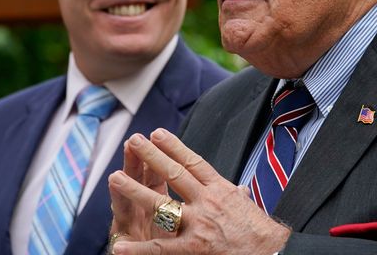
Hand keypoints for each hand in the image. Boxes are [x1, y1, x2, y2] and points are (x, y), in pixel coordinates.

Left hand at [108, 129, 290, 254]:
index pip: (194, 163)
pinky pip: (160, 248)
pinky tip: (119, 246)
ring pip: (161, 204)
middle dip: (152, 156)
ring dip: (135, 190)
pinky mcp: (193, 249)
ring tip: (115, 176)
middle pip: (175, 174)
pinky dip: (139, 250)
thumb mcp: (249, 207)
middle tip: (134, 139)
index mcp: (221, 190)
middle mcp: (208, 202)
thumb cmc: (261, 234)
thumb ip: (238, 196)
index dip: (174, 147)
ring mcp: (199, 225)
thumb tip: (240, 189)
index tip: (157, 132)